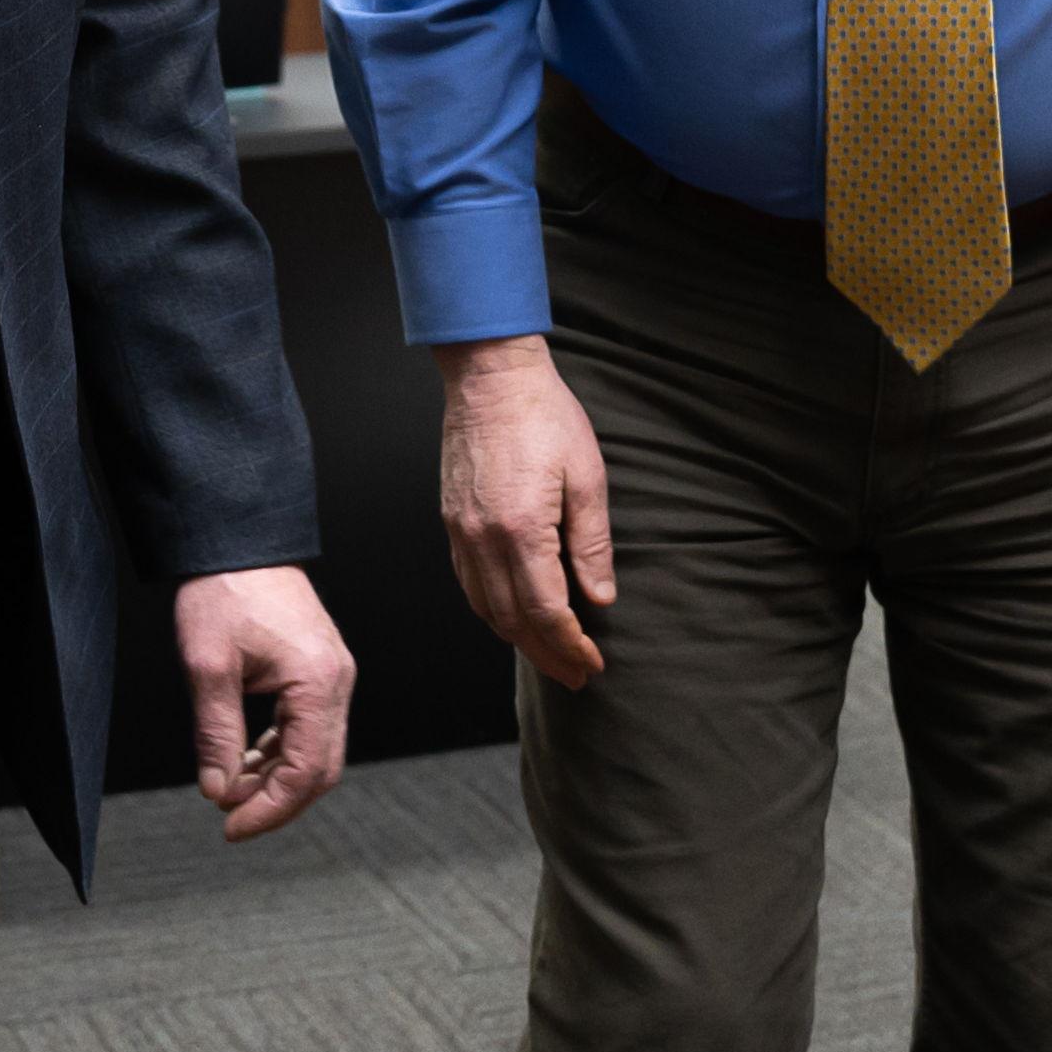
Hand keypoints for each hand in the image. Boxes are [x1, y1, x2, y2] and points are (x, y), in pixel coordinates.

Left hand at [174, 562, 354, 837]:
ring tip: (230, 789)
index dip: (269, 808)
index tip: (231, 827)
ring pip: (315, 751)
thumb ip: (216, 734)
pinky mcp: (318, 670)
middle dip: (276, 801)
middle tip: (231, 821)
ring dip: (275, 778)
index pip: (305, 771)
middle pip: (320, 769)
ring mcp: (332, 675)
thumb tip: (219, 789)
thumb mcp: (208, 667)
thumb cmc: (224, 590)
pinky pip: (308, 727)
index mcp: (317, 681)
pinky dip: (278, 752)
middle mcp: (336, 681)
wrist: (237, 540)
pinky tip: (246, 759)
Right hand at [435, 336, 614, 684]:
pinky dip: (492, 611)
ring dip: (517, 640)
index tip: (591, 663)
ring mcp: (461, 532)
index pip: (546, 612)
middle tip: (574, 676)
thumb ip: (591, 543)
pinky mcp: (452, 521)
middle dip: (546, 655)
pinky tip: (513, 616)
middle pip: (513, 621)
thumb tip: (599, 599)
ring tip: (548, 655)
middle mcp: (483, 539)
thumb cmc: (544, 416)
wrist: (490, 376)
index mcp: (521, 529)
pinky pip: (468, 584)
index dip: (570, 645)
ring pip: (485, 609)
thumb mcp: (587, 476)